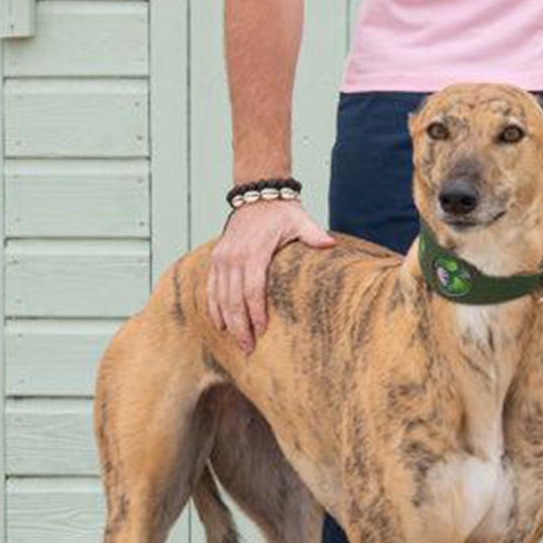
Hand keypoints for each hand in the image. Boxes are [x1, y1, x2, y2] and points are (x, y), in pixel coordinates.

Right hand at [206, 197, 334, 350]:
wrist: (257, 194)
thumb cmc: (282, 212)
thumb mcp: (301, 221)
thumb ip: (314, 235)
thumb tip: (331, 244)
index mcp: (254, 252)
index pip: (252, 289)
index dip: (255, 312)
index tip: (262, 330)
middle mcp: (234, 257)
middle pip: (234, 298)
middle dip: (240, 325)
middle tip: (248, 348)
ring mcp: (222, 258)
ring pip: (220, 296)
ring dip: (227, 321)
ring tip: (236, 342)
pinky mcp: (216, 258)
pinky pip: (211, 287)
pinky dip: (213, 307)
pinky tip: (219, 324)